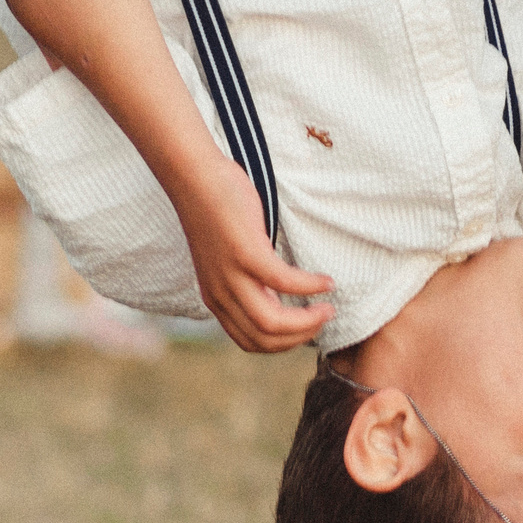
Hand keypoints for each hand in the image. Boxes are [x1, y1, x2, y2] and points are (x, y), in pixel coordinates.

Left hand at [174, 160, 332, 352]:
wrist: (194, 178)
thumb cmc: (217, 213)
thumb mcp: (226, 260)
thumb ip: (246, 282)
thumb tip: (277, 296)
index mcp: (216, 300)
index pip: (252, 343)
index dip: (285, 343)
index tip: (308, 328)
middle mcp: (221, 295)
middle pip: (266, 339)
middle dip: (302, 336)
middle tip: (325, 318)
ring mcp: (232, 276)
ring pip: (273, 323)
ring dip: (308, 321)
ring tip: (328, 308)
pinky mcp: (245, 253)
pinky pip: (284, 282)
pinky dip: (310, 286)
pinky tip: (326, 281)